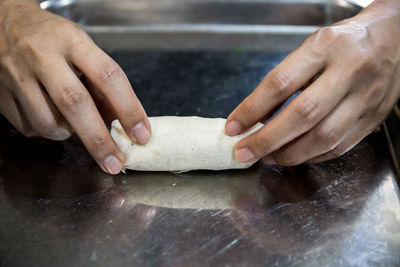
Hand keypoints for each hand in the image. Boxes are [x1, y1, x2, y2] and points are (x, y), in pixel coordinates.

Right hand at [0, 0, 150, 173]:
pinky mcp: (0, 93)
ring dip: (68, 133)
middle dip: (99, 140)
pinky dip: (46, 130)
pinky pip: (29, 128)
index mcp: (72, 41)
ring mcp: (17, 75)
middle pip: (75, 103)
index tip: (141, 134)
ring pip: (49, 123)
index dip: (128, 109)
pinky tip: (48, 114)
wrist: (2, 23)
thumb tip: (120, 119)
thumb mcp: (82, 48)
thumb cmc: (51, 38)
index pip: (108, 76)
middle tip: (115, 162)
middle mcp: (43, 56)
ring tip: (72, 121)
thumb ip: (101, 81)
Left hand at [226, 0, 399, 164]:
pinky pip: (339, 146)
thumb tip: (255, 117)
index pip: (280, 83)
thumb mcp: (310, 49)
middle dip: (267, 140)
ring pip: (323, 137)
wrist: (394, 39)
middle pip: (302, 115)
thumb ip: (284, 81)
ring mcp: (366, 97)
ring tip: (267, 157)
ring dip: (289, 154)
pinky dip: (312, 156)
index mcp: (325, 47)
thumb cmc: (342, 44)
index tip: (234, 126)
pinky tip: (295, 155)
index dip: (252, 109)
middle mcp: (349, 71)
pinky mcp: (373, 118)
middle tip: (244, 152)